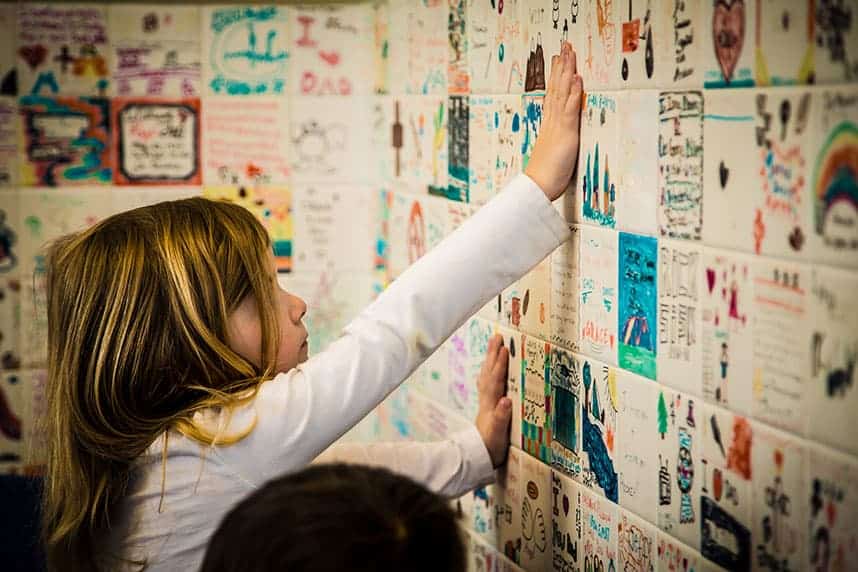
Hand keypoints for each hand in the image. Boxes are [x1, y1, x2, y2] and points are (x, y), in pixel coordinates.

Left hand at [475, 334, 512, 467]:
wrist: (479, 458)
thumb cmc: (491, 447)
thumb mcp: (499, 434)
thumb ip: (502, 417)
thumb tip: (506, 399)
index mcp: (492, 404)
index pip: (496, 380)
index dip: (500, 364)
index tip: (504, 348)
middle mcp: (487, 400)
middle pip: (489, 373)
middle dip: (493, 354)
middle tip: (497, 336)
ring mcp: (486, 403)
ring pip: (487, 376)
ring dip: (490, 360)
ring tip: (494, 345)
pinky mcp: (487, 407)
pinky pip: (487, 383)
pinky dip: (489, 373)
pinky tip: (490, 369)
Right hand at [524, 41, 583, 200]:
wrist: (537, 186)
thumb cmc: (544, 176)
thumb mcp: (551, 154)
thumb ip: (554, 142)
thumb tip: (557, 137)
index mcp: (549, 125)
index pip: (553, 95)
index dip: (556, 78)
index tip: (558, 61)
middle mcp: (552, 121)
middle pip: (556, 88)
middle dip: (561, 67)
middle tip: (564, 47)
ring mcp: (558, 125)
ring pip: (562, 92)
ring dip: (566, 72)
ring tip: (569, 53)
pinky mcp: (565, 132)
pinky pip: (570, 108)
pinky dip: (574, 92)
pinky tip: (576, 78)